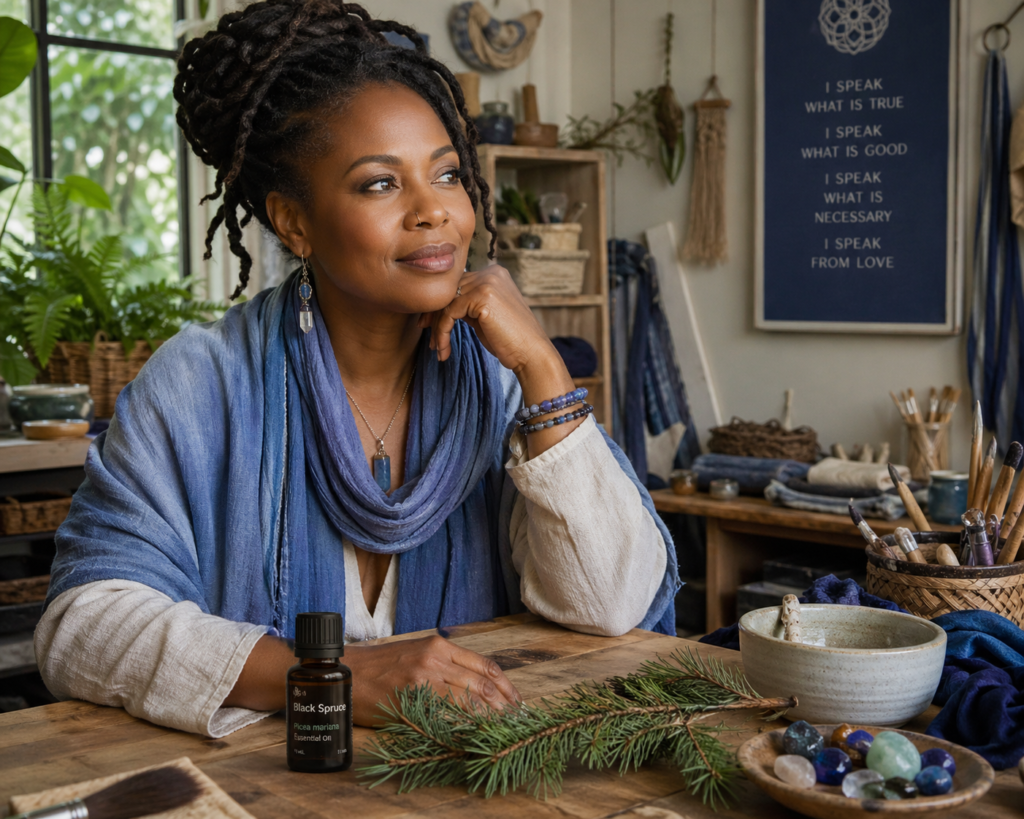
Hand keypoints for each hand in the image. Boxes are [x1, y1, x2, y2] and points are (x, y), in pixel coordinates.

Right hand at [346, 634, 520, 724]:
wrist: (346, 673)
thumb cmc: (379, 668)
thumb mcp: (415, 655)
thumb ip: (443, 665)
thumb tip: (474, 686)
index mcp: (439, 645)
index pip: (486, 665)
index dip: (506, 685)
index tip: (516, 702)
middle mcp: (436, 656)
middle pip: (484, 682)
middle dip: (506, 704)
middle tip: (518, 721)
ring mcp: (425, 675)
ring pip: (471, 696)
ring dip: (493, 715)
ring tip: (505, 729)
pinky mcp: (413, 693)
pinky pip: (449, 710)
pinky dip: (468, 721)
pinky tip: (477, 731)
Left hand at [421, 263, 584, 456]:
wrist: (532, 354)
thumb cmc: (511, 340)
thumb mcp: (485, 317)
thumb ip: (467, 305)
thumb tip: (439, 307)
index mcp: (494, 273)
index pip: (457, 284)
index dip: (440, 306)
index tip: (428, 325)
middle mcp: (491, 272)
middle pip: (449, 291)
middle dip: (434, 316)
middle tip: (429, 339)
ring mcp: (487, 282)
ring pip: (446, 302)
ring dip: (437, 329)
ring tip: (437, 349)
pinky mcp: (482, 297)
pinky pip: (449, 313)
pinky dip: (442, 333)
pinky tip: (444, 350)